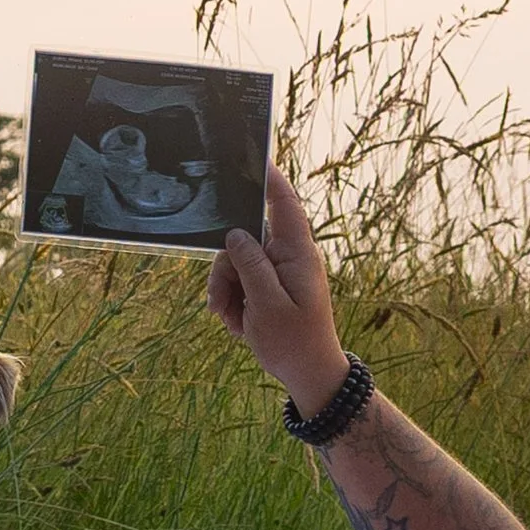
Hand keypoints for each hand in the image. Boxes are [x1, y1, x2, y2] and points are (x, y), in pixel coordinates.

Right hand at [208, 163, 352, 417]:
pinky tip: (237, 324)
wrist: (309, 375)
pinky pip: (239, 281)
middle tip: (220, 303)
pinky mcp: (269, 287)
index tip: (255, 154)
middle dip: (225, 270)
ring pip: (235, 263)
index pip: (284, 205)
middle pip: (244, 240)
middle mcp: (288, 256)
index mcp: (297, 254)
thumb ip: (250, 265)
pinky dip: (232, 300)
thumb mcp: (267, 306)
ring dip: (225, 291)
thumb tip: (235, 233)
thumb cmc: (295, 342)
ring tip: (231, 321)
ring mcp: (278, 272)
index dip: (270, 178)